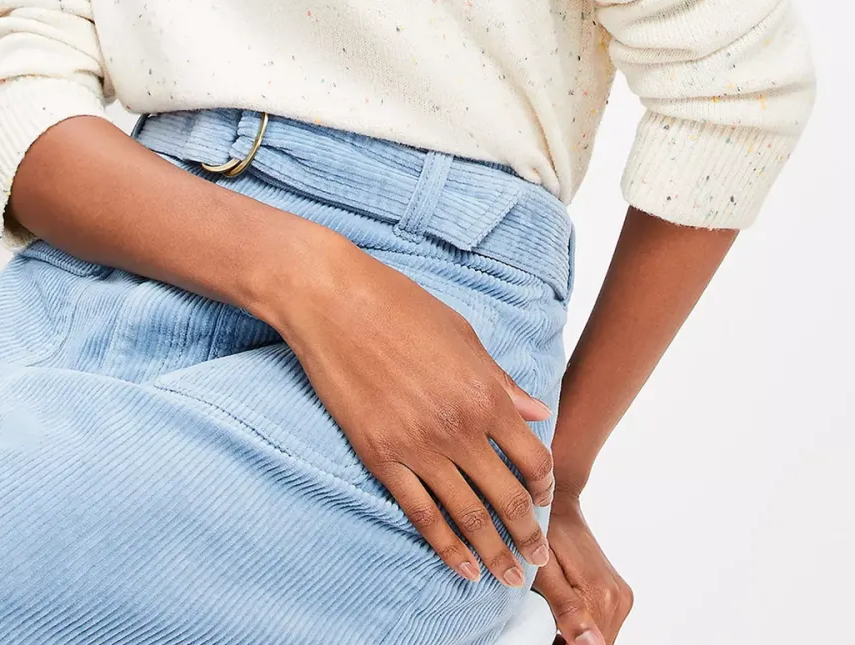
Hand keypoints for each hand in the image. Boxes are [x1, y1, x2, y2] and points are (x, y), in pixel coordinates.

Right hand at [273, 230, 556, 586]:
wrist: (335, 302)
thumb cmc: (399, 305)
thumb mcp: (463, 335)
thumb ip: (500, 380)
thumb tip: (535, 412)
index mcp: (484, 394)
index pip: (532, 459)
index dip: (543, 486)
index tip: (544, 500)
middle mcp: (458, 428)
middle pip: (507, 498)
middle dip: (526, 536)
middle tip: (536, 561)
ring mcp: (418, 447)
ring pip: (468, 516)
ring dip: (493, 553)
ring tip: (506, 577)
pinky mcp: (381, 456)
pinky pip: (421, 513)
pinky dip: (446, 546)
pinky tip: (462, 565)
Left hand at [532, 489, 632, 644]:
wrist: (558, 505)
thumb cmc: (545, 534)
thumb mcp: (544, 572)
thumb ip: (568, 609)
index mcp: (602, 595)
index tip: (544, 632)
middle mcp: (619, 598)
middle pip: (598, 643)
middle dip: (572, 642)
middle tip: (545, 621)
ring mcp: (622, 596)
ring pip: (601, 637)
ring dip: (578, 636)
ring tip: (552, 614)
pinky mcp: (619, 593)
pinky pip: (604, 623)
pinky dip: (585, 625)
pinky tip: (565, 611)